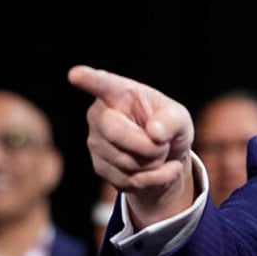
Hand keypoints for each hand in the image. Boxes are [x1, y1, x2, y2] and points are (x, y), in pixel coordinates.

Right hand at [67, 65, 196, 228]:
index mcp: (119, 93)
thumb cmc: (169, 128)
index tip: (76, 74)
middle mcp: (100, 115)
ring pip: (126, 162)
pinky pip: (130, 181)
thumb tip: (155, 132)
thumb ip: (172, 120)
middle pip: (116, 132)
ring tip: (159, 153)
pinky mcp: (100, 167)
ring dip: (155, 164)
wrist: (166, 158)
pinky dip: (155, 179)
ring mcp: (96, 142)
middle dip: (149, 145)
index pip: (102, 84)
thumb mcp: (180, 118)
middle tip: (163, 143)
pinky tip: (159, 170)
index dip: (89, 79)